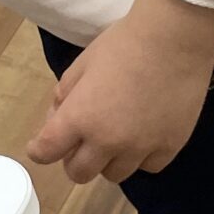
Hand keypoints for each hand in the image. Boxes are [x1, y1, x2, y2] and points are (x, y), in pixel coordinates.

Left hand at [28, 0, 213, 183]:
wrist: (174, 38)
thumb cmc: (124, 43)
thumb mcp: (83, 64)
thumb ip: (65, 95)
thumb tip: (57, 120)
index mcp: (79, 117)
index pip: (46, 152)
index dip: (39, 151)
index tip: (41, 148)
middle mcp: (107, 141)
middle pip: (79, 173)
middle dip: (73, 159)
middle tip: (81, 142)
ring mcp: (140, 148)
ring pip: (114, 175)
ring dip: (108, 160)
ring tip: (116, 137)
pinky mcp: (169, 147)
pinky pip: (147, 167)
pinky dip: (141, 157)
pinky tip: (144, 137)